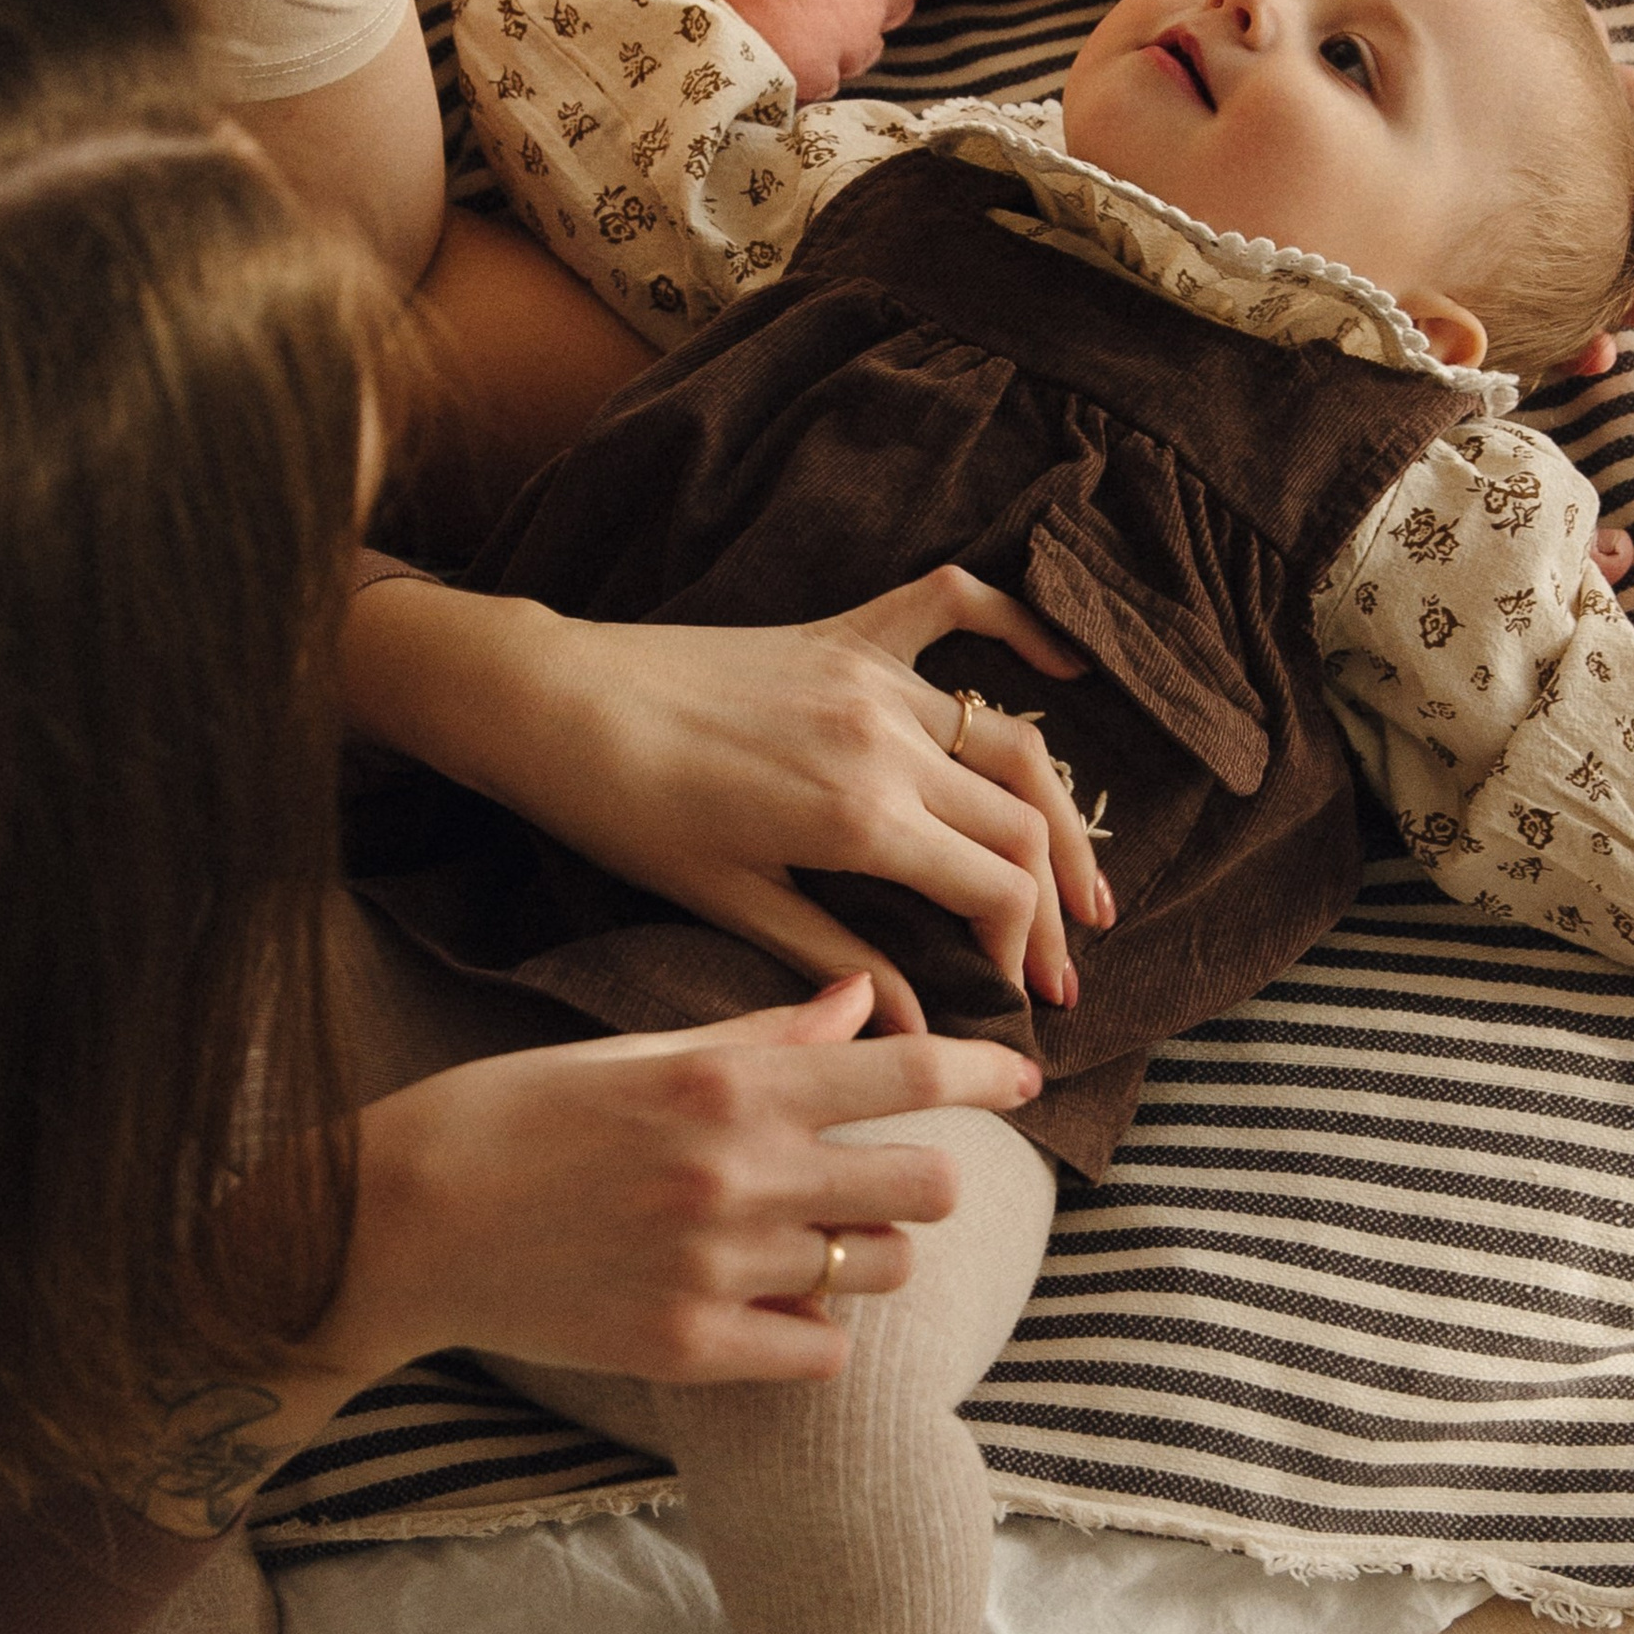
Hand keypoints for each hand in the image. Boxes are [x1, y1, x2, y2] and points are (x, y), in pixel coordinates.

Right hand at [331, 978, 1039, 1384]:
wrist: (401, 1222)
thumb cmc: (515, 1114)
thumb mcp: (639, 1050)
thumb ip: (763, 1036)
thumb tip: (862, 1002)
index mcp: (728, 1086)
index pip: (905, 1077)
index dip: (982, 1077)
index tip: (1020, 1082)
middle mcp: (737, 1175)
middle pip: (923, 1189)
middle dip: (924, 1180)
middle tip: (883, 1180)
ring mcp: (716, 1269)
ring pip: (877, 1272)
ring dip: (865, 1254)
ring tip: (807, 1242)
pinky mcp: (686, 1350)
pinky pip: (818, 1355)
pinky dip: (812, 1331)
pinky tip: (770, 1306)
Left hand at [345, 563, 1112, 1031]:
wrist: (551, 704)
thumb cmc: (624, 814)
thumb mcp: (732, 905)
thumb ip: (839, 959)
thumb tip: (916, 1025)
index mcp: (862, 819)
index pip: (995, 889)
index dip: (1024, 951)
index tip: (1021, 998)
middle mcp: (887, 741)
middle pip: (1020, 824)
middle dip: (1054, 905)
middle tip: (1061, 968)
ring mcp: (873, 678)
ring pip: (1009, 740)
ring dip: (1058, 809)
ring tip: (1082, 881)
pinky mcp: (845, 634)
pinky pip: (956, 609)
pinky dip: (1021, 627)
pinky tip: (1067, 670)